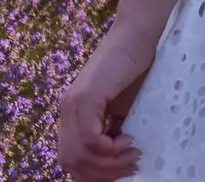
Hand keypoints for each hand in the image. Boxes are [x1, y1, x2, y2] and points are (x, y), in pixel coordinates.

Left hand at [51, 15, 162, 179]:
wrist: (138, 36)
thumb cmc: (134, 70)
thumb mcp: (120, 112)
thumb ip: (111, 134)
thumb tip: (116, 167)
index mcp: (72, 115)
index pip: (71, 160)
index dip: (94, 175)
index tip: (122, 173)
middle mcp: (66, 111)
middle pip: (71, 162)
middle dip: (102, 174)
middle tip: (130, 167)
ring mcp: (73, 103)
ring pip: (78, 155)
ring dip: (109, 164)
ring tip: (132, 154)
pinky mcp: (86, 97)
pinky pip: (88, 138)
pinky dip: (109, 148)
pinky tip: (127, 138)